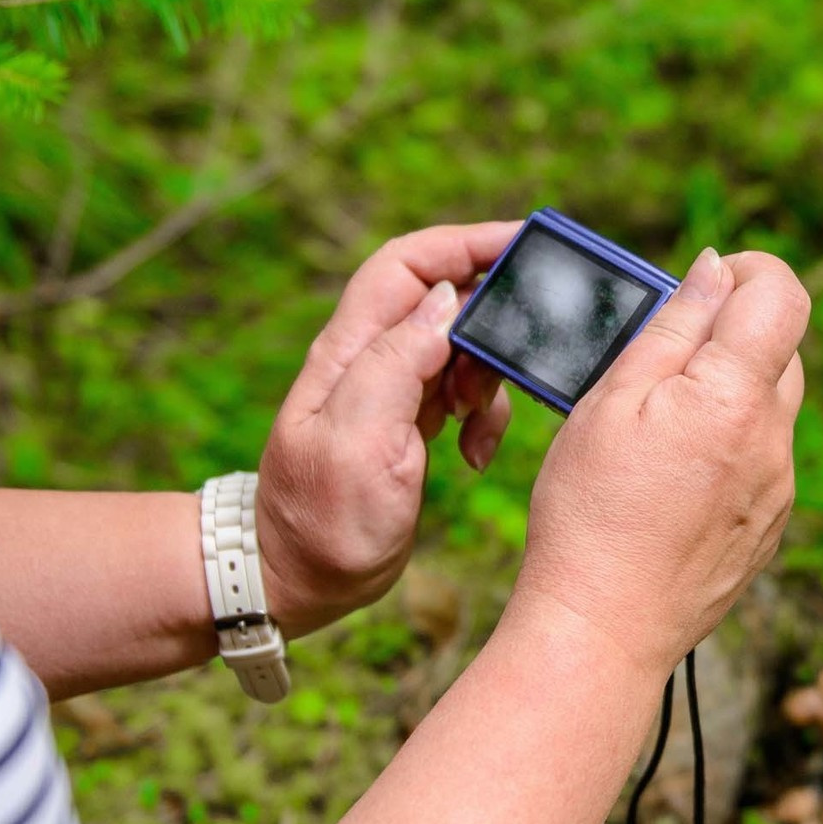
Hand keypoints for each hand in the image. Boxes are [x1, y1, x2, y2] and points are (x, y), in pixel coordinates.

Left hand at [256, 223, 520, 634]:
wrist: (299, 580)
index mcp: (348, 353)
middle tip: (511, 364)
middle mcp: (367, 360)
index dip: (464, 243)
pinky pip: (462, 391)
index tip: (524, 244)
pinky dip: (484, 414)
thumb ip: (397, 364)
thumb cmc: (322, 522)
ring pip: (459, 346)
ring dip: (488, 377)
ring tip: (477, 423)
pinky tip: (474, 453)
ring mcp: (388, 391)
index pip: (407, 264)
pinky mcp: (407, 422)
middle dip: (488, 323)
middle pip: (442, 298)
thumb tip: (446, 300)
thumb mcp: (359, 443)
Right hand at [511, 247, 809, 673]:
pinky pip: (762, 461)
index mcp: (736, 398)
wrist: (604, 628)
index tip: (702, 286)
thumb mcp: (612, 400)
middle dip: (731, 337)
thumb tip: (715, 271)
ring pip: (770, 408)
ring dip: (728, 395)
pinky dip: (727, 448)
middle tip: (660, 363)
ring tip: (658, 430)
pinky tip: (672, 480)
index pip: (783, 295)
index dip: (747, 273)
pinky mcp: (770, 527)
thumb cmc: (591, 511)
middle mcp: (774, 441)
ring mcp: (779, 489)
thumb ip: (673, 328)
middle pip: (780, 350)